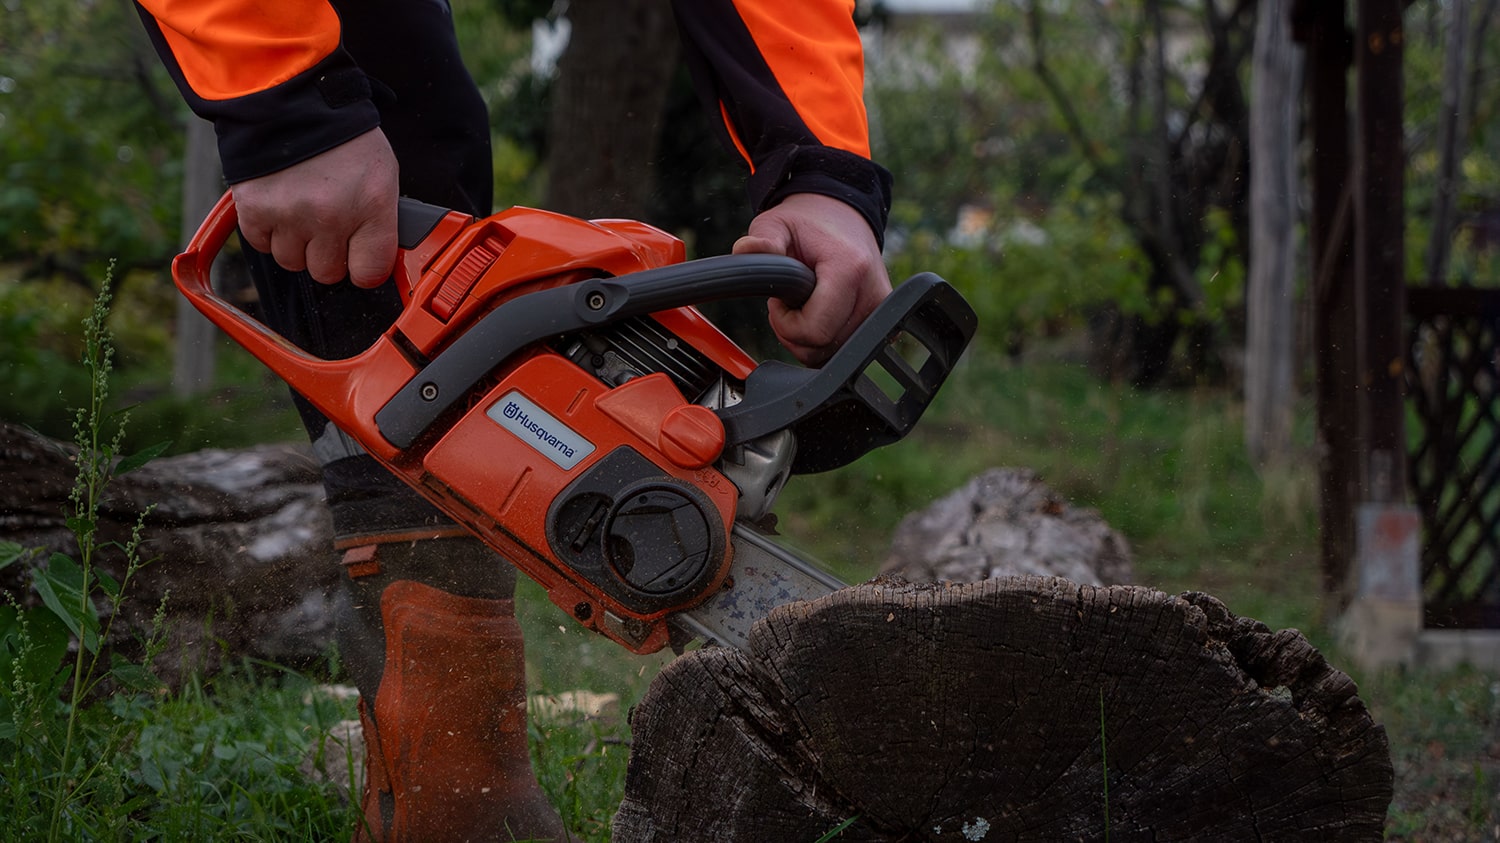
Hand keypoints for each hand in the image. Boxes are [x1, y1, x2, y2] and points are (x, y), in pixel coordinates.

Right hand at [231, 128, 398, 286]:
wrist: (292, 102)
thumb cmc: (342, 138)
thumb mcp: (382, 174)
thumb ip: (381, 220)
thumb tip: (378, 257)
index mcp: (370, 207)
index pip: (369, 273)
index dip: (364, 268)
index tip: (360, 259)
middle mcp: (330, 216)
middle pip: (326, 273)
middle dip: (328, 255)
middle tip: (327, 227)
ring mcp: (290, 215)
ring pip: (291, 262)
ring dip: (296, 245)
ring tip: (301, 213)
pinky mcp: (255, 209)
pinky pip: (261, 245)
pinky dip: (268, 232)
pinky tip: (279, 208)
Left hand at [733, 193, 891, 366]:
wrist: (843, 218)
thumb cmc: (808, 225)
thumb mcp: (776, 224)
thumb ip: (762, 240)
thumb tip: (745, 249)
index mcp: (850, 270)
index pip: (814, 332)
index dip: (786, 322)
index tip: (781, 299)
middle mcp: (873, 295)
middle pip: (822, 349)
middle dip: (794, 332)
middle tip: (791, 302)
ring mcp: (881, 311)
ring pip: (831, 356)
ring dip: (808, 339)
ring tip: (805, 305)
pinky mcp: (884, 323)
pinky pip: (843, 351)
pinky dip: (824, 342)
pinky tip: (820, 315)